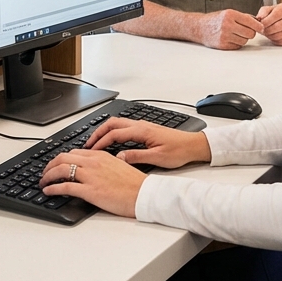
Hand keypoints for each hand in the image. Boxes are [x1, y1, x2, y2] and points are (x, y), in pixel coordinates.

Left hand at [39, 148, 146, 217]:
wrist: (144, 194)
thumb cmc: (135, 184)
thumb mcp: (118, 166)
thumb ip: (104, 164)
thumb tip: (94, 169)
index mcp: (100, 155)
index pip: (74, 152)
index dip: (61, 159)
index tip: (56, 165)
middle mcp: (93, 162)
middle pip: (63, 157)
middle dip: (50, 165)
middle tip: (45, 173)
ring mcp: (90, 176)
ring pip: (61, 169)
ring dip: (48, 176)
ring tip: (43, 182)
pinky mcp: (90, 190)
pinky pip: (65, 187)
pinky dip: (53, 188)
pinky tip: (48, 191)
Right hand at [86, 118, 210, 168]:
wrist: (193, 145)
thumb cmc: (179, 151)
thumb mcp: (157, 158)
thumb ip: (137, 156)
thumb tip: (119, 158)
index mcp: (142, 131)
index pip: (114, 133)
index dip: (100, 142)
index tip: (91, 150)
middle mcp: (141, 125)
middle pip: (112, 123)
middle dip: (98, 132)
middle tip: (88, 144)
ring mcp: (143, 125)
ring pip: (118, 123)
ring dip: (105, 130)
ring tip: (96, 142)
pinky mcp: (146, 129)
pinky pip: (124, 126)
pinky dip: (114, 131)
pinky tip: (112, 141)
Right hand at [199, 9, 264, 49]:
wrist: (199, 27)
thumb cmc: (216, 20)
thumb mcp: (228, 13)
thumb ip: (243, 17)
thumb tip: (259, 22)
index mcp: (230, 14)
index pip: (251, 22)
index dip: (258, 26)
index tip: (262, 28)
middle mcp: (227, 25)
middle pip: (250, 33)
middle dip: (250, 33)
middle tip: (246, 30)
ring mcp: (224, 36)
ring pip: (245, 41)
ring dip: (243, 38)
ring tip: (236, 34)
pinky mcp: (223, 45)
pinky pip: (238, 46)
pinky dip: (237, 43)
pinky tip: (230, 38)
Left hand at [256, 3, 281, 45]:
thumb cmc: (277, 14)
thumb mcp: (269, 9)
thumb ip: (263, 12)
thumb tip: (259, 18)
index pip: (275, 15)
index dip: (266, 21)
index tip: (260, 24)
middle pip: (277, 27)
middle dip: (267, 30)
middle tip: (263, 30)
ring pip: (279, 35)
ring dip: (270, 36)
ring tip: (268, 32)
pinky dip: (276, 40)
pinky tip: (274, 35)